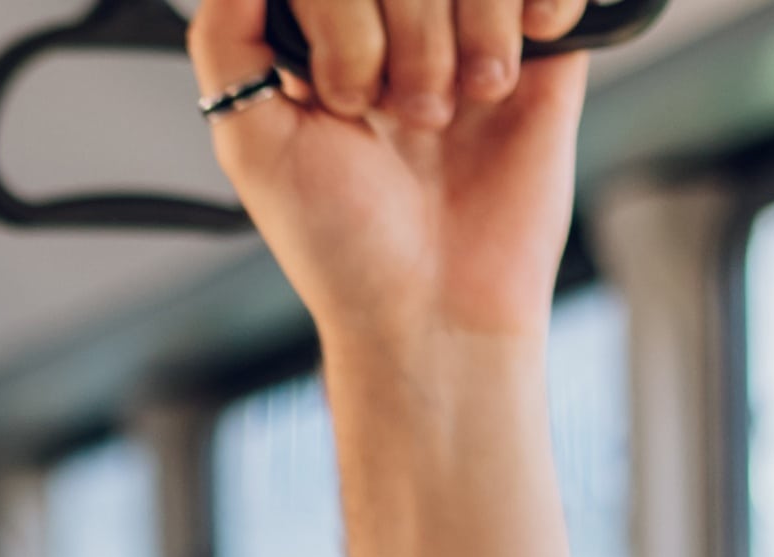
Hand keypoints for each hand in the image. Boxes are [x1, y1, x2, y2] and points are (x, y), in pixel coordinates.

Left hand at [197, 0, 590, 347]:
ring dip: (471, 34)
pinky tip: (511, 71)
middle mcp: (402, 32)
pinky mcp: (545, 63)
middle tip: (403, 119)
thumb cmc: (342, 246)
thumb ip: (227, 40)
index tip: (346, 98)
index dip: (345, 15)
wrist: (433, 310)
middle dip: (406, 37)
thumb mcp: (253, 142)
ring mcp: (474, 41)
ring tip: (455, 112)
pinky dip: (542, 8)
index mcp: (332, 40)